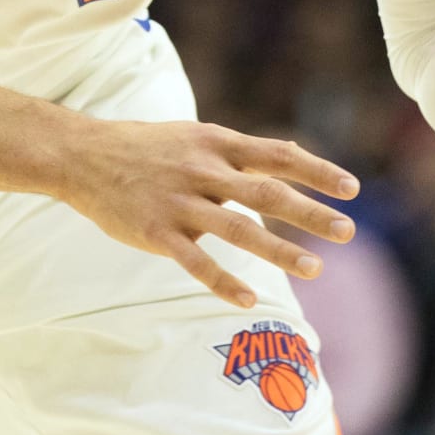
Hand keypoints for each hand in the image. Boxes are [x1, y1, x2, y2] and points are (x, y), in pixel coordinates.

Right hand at [58, 119, 358, 308]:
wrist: (82, 156)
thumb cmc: (146, 147)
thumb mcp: (196, 136)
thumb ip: (240, 152)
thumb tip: (291, 154)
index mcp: (216, 144)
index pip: (277, 155)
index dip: (316, 170)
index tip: (351, 188)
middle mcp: (203, 171)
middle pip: (266, 192)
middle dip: (309, 213)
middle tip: (347, 231)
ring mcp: (179, 202)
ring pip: (237, 229)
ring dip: (278, 250)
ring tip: (315, 269)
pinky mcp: (156, 232)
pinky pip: (195, 261)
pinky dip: (222, 280)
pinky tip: (248, 298)